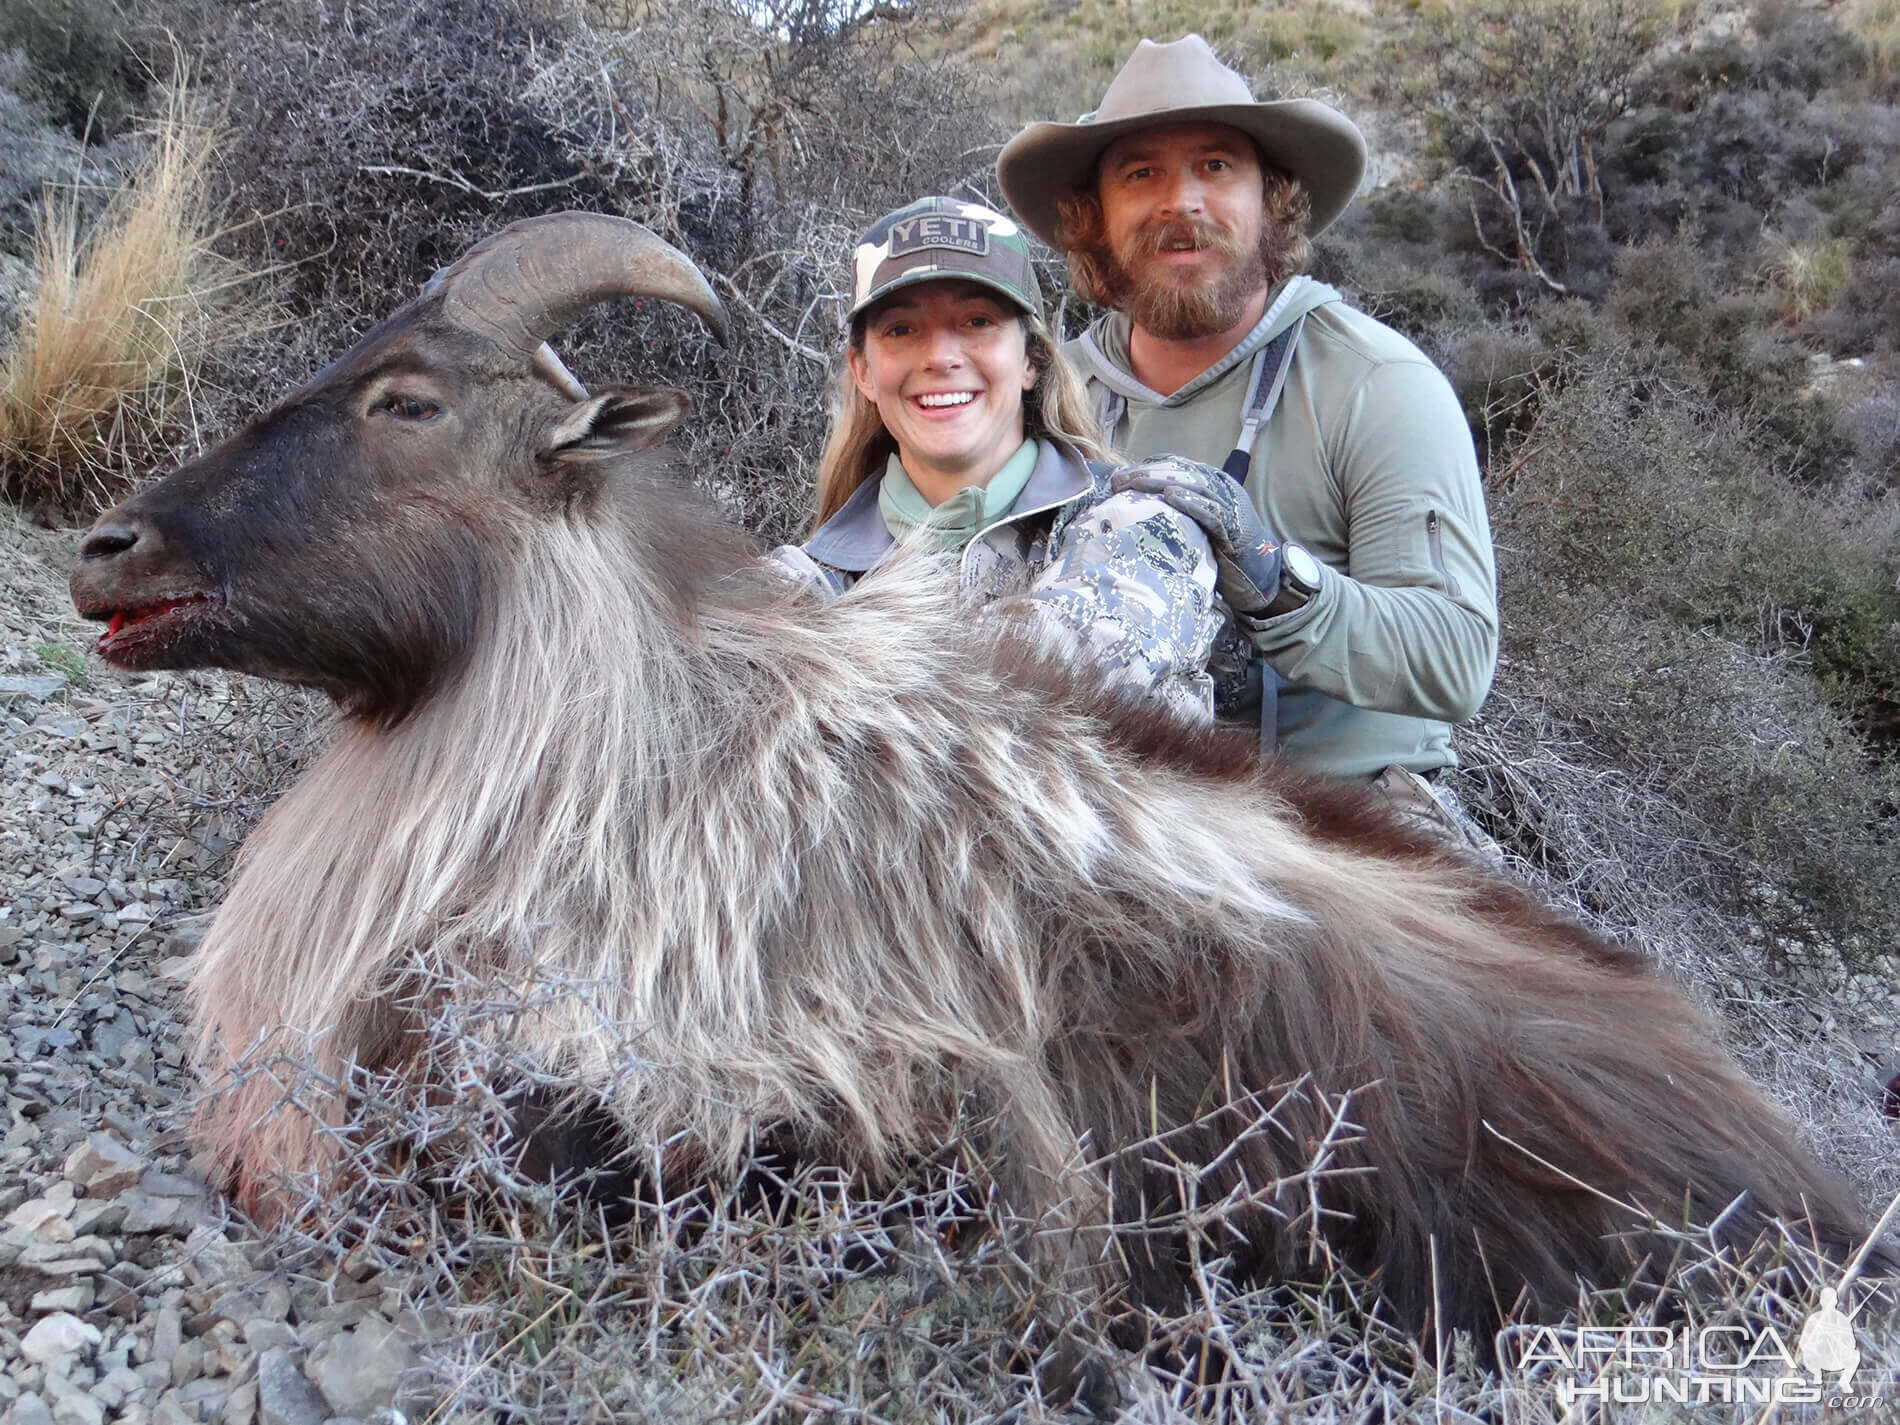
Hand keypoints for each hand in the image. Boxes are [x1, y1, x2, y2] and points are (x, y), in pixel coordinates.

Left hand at [1109, 456, 1282, 616]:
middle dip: (1147, 472)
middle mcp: (1220, 487)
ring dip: (1161, 482)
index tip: (1119, 475)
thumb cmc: (1222, 549)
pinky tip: (1170, 496)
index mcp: (1210, 482)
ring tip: (1136, 483)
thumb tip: (1137, 506)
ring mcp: (1229, 504)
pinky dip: (1190, 502)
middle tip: (1120, 479)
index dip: (1146, 466)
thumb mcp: (1195, 522)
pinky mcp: (1234, 526)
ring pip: (1193, 485)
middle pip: (1180, 471)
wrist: (1258, 573)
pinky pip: (1210, 511)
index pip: (1175, 464)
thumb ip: (1176, 510)